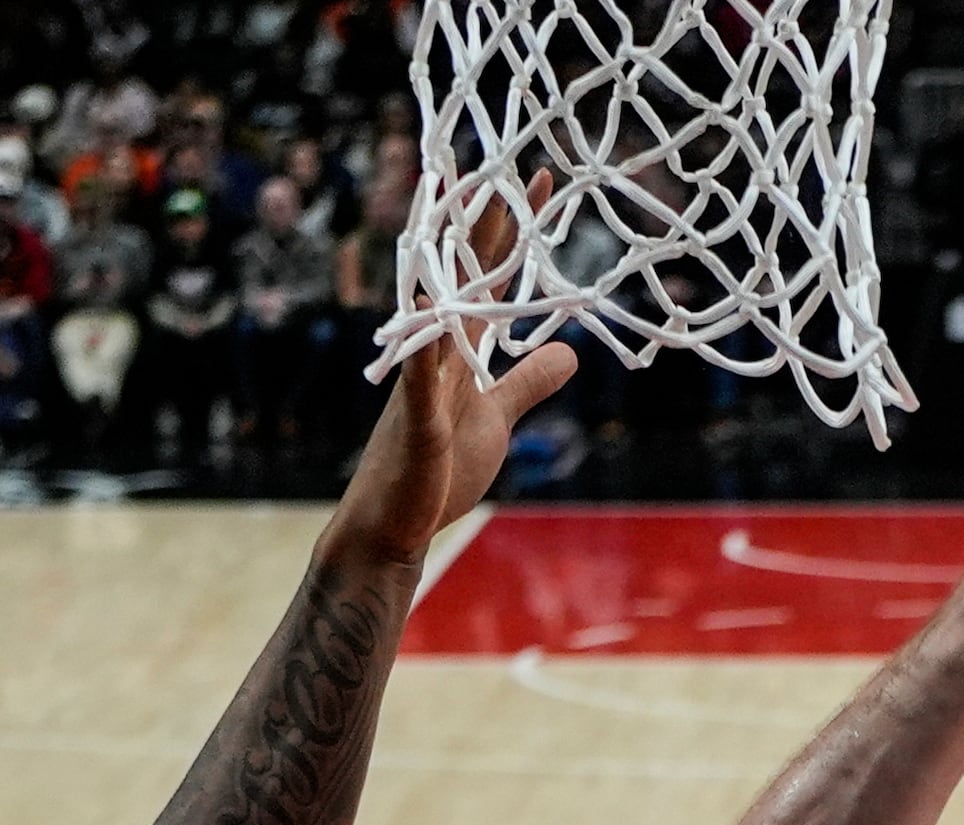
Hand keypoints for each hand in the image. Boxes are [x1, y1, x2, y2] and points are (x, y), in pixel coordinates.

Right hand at [329, 178, 577, 563]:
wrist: (393, 525)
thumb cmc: (439, 469)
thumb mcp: (498, 420)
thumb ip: (528, 382)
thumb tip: (570, 352)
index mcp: (460, 349)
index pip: (490, 275)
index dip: (515, 230)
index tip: (541, 180)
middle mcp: (437, 352)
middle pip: (463, 276)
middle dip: (484, 222)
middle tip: (501, 161)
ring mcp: (422, 383)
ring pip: (436, 312)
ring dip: (447, 264)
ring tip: (456, 213)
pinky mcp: (416, 423)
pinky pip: (421, 378)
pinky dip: (429, 347)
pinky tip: (435, 312)